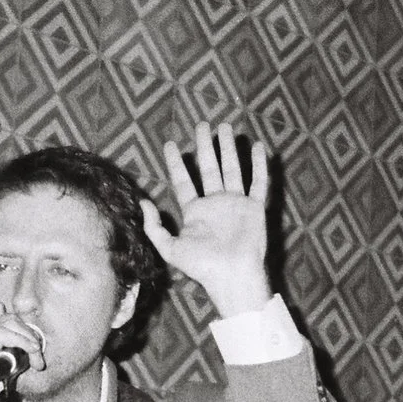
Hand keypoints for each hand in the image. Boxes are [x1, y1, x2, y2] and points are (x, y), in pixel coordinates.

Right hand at [0, 293, 43, 401]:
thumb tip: (29, 345)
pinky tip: (31, 354)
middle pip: (4, 314)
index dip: (9, 315)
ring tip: (36, 357)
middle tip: (37, 353)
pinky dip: (22, 341)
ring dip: (28, 337)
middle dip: (27, 331)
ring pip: (6, 321)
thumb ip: (5, 352)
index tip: (24, 337)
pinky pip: (1, 334)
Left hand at [144, 122, 273, 318]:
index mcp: (195, 211)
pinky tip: (257, 148)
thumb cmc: (202, 266)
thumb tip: (143, 202)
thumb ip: (154, 226)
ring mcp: (235, 204)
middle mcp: (215, 204)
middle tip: (202, 125)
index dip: (176, 163)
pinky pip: (258, 183)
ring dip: (229, 149)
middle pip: (209, 168)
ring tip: (225, 128)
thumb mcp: (170, 248)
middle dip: (205, 146)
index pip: (183, 181)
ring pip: (232, 169)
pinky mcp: (254, 209)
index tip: (169, 144)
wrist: (232, 276)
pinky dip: (259, 166)